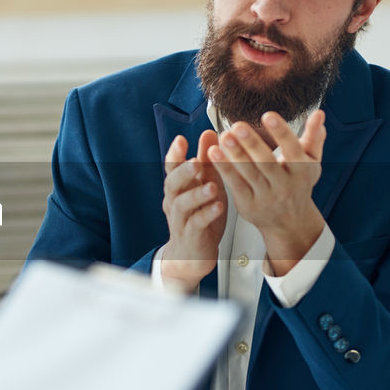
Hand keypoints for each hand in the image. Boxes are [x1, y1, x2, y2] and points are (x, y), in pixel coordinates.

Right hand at [161, 130, 227, 290]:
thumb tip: (209, 132)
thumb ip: (206, 161)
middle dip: (183, 172)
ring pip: (182, 205)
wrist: (191, 256)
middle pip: (172, 184)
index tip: (181, 140)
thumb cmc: (200, 218)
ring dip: (196, 194)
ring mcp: (181, 220)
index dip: (174, 154)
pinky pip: (196, 224)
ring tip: (212, 186)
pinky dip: (207, 215)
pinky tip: (219, 207)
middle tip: (196, 162)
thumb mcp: (205, 186)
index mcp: (178, 188)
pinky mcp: (191, 236)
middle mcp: (174, 202)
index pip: (171, 168)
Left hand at [207, 111, 326, 276]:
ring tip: (224, 136)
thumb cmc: (298, 184)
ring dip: (235, 154)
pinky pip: (235, 184)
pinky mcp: (248, 204)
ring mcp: (266, 196)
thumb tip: (319, 113)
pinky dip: (224, 168)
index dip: (281, 132)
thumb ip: (314, 137)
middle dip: (252, 143)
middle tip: (238, 125)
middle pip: (266, 162)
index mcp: (301, 170)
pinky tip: (214, 153)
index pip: (292, 149)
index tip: (268, 115)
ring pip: (249, 173)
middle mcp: (284, 185)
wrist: (290, 222)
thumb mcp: (311, 163)